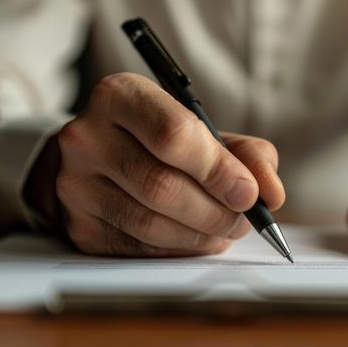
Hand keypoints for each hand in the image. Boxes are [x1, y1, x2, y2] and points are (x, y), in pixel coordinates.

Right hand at [25, 72, 284, 256]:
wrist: (98, 157)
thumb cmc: (159, 141)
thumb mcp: (202, 130)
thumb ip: (245, 153)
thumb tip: (271, 193)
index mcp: (120, 97)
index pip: (172, 135)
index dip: (218, 170)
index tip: (249, 193)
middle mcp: (88, 137)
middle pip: (161, 186)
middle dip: (216, 211)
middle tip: (244, 220)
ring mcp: (76, 185)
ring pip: (150, 224)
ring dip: (201, 235)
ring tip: (225, 230)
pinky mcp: (79, 226)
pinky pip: (139, 248)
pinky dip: (179, 249)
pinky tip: (196, 240)